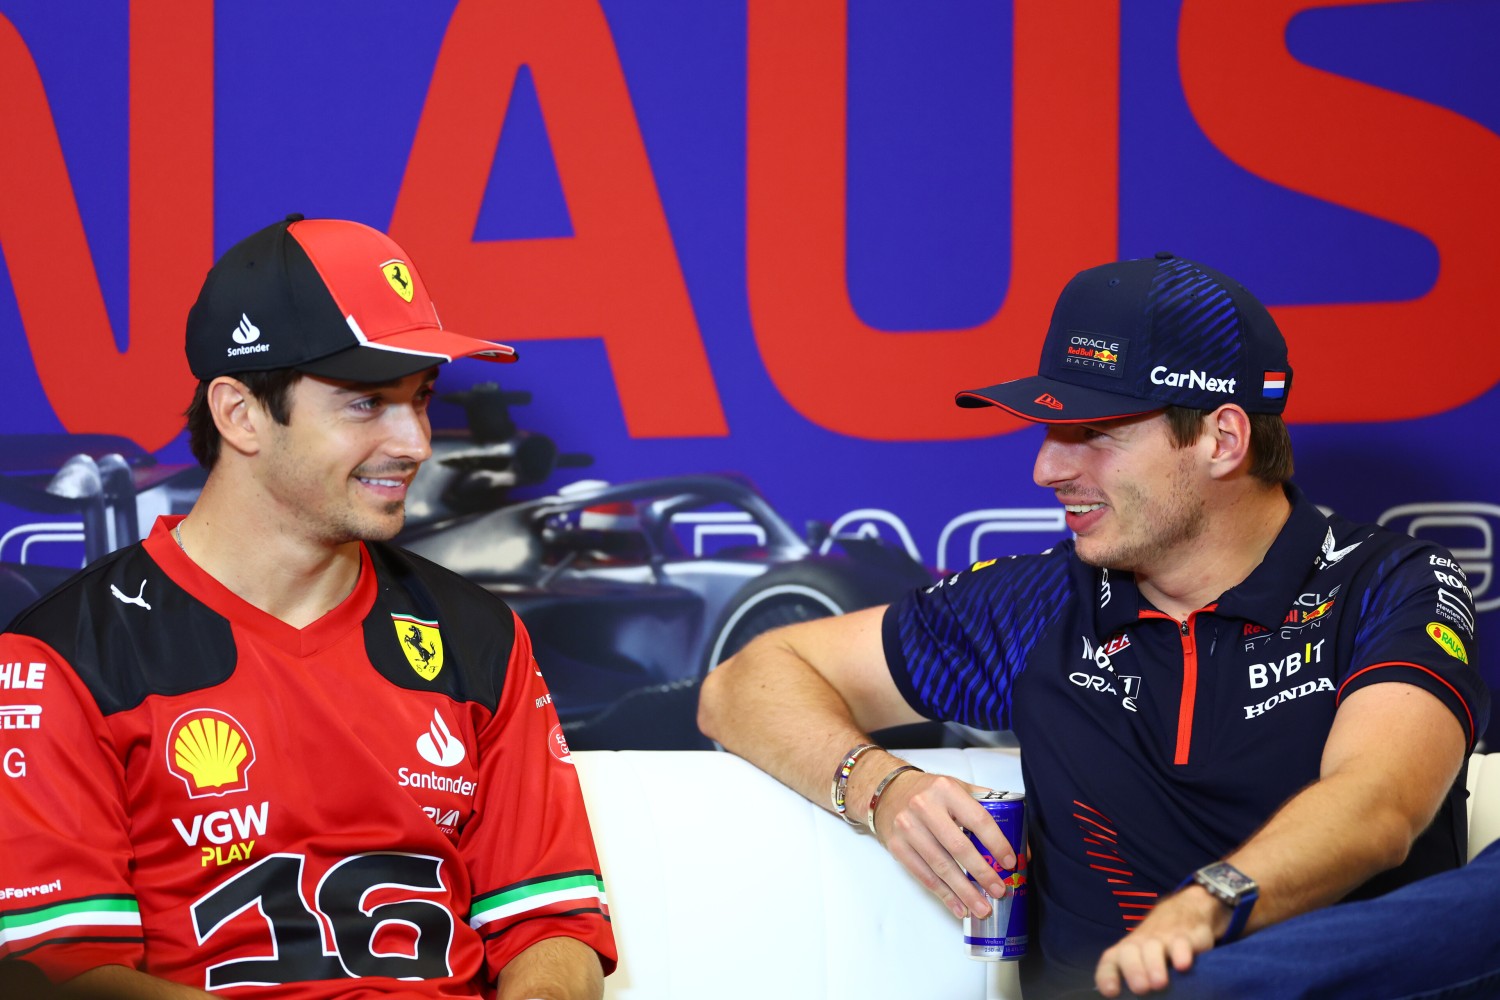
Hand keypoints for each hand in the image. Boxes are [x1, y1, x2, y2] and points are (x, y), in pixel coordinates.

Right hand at [868, 772, 1016, 919]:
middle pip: (958, 847)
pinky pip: (924, 876)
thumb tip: (1021, 845)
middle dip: (982, 873)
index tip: (1009, 862)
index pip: (978, 819)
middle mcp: (924, 806)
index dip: (996, 843)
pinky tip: (959, 906)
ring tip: (982, 907)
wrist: (887, 793)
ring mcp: (907, 827)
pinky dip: (944, 895)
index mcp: (946, 789)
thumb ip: (988, 809)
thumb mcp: (958, 789)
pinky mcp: (897, 846)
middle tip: (999, 890)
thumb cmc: (930, 794)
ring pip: (940, 866)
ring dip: (964, 891)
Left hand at [1094, 885, 1225, 996]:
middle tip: (1140, 989)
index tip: (1111, 992)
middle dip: (1133, 970)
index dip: (1107, 976)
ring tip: (1159, 983)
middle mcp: (1140, 944)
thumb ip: (1141, 980)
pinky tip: (1183, 966)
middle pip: (1129, 952)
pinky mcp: (1184, 936)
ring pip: (1153, 947)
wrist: (1183, 910)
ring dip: (1154, 965)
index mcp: (1125, 952)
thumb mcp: (1146, 962)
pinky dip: (1181, 953)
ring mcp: (1161, 938)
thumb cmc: (1158, 947)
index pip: (1110, 962)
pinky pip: (1180, 942)